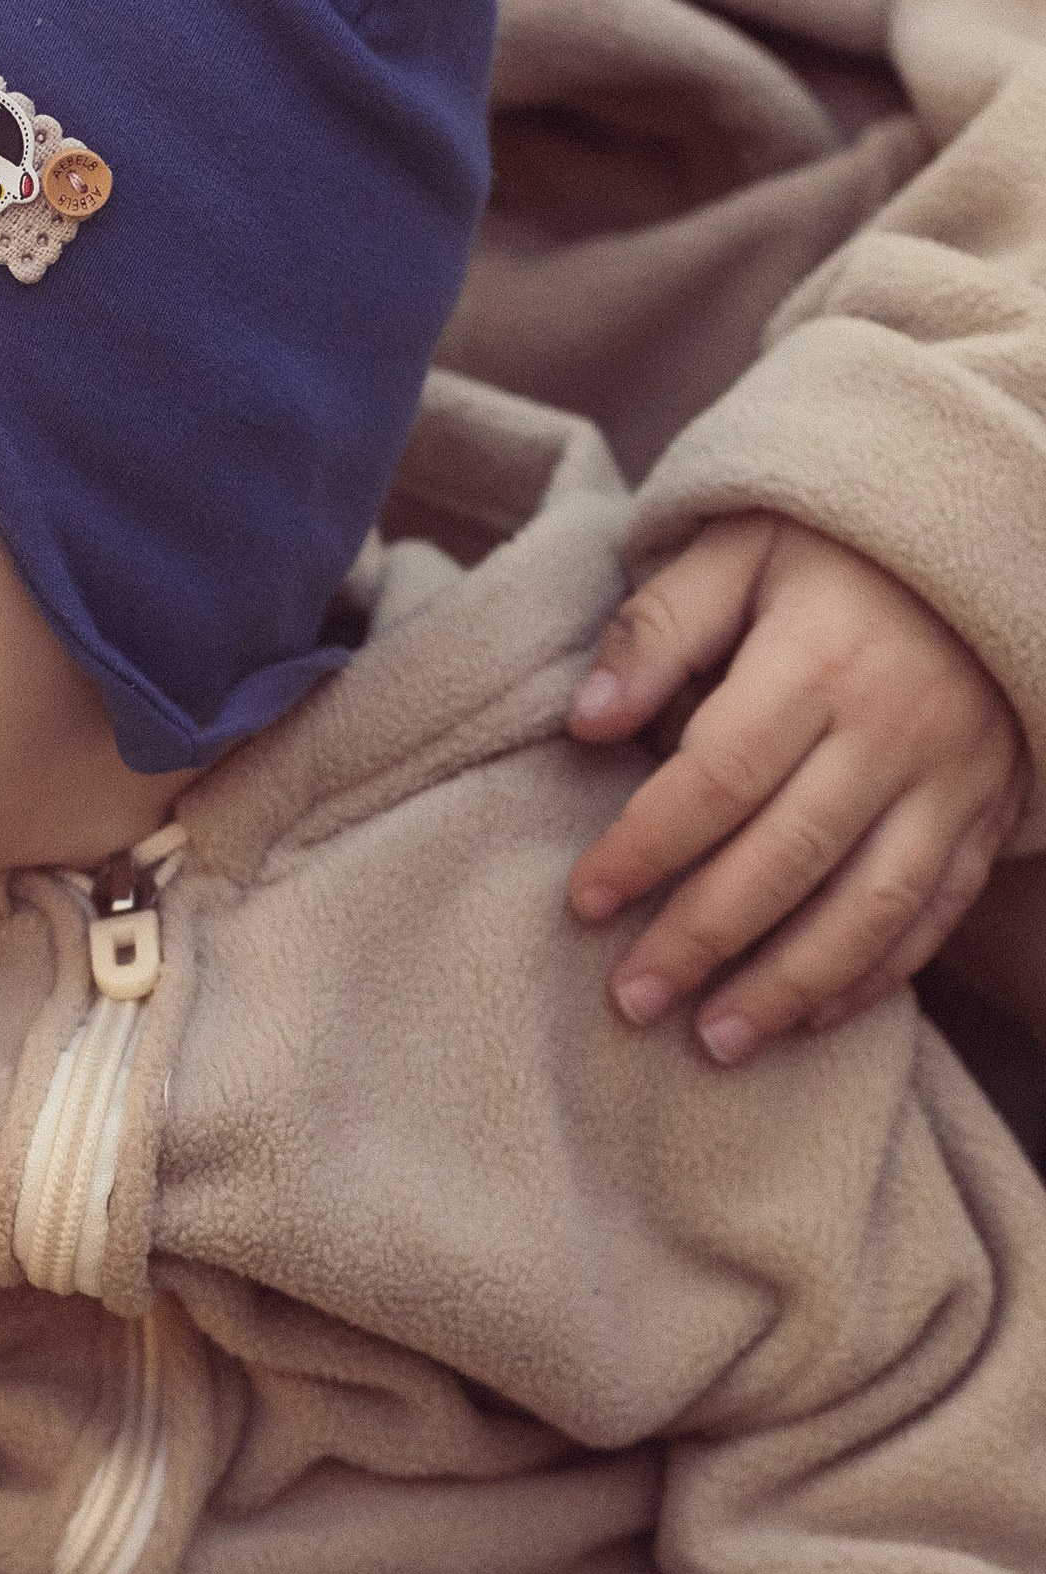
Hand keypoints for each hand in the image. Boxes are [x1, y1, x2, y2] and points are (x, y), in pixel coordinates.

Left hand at [566, 513, 1026, 1063]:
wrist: (983, 534)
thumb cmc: (832, 551)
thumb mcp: (739, 548)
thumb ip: (658, 628)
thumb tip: (586, 720)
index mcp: (823, 655)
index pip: (721, 773)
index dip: (647, 846)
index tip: (585, 902)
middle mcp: (898, 726)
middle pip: (790, 855)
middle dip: (704, 938)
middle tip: (632, 1000)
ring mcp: (955, 778)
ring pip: (871, 905)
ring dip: (790, 985)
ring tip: (714, 1039)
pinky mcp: (988, 812)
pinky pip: (936, 912)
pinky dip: (876, 975)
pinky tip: (811, 1015)